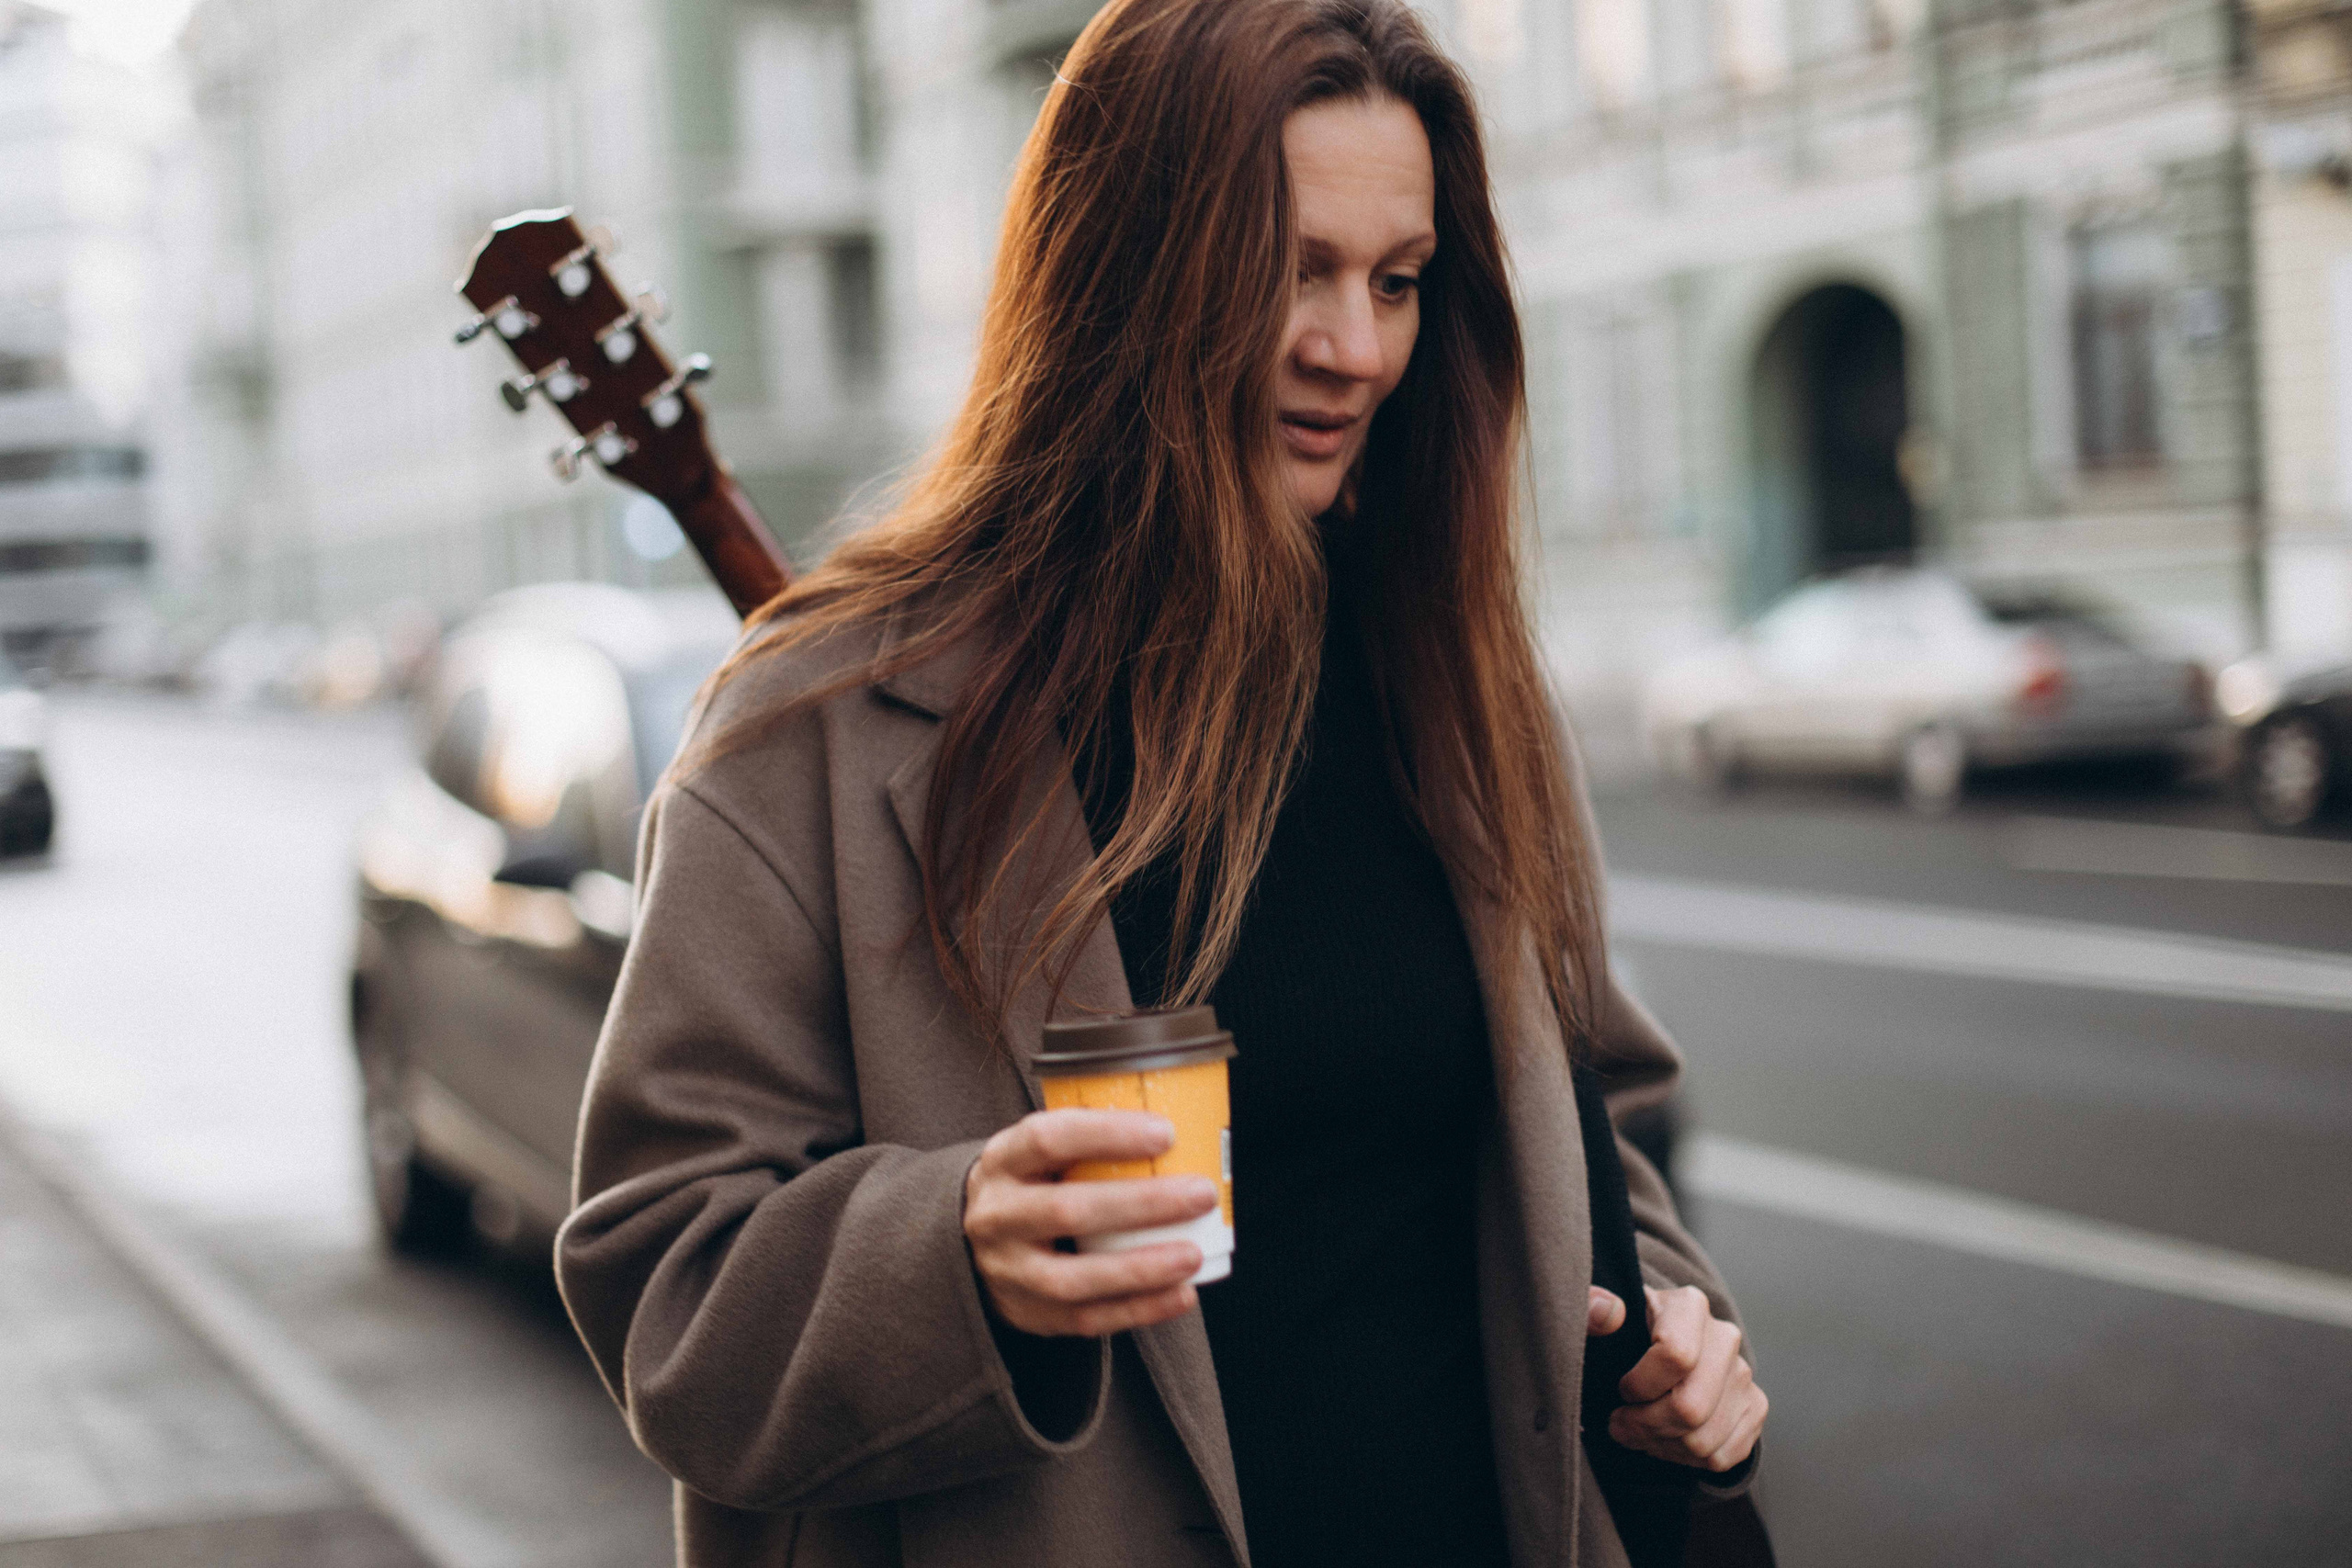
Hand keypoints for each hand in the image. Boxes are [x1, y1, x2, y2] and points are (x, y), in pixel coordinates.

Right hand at [963, 1109, 1219, 1337]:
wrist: (978, 1243)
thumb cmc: (1033, 1186)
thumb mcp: (1040, 1154)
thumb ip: (1088, 1143)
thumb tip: (1176, 1134)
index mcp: (1003, 1162)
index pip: (1047, 1139)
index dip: (1107, 1134)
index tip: (1166, 1133)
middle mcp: (997, 1216)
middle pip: (1067, 1210)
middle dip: (1142, 1203)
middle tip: (1200, 1194)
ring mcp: (1008, 1271)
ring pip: (1074, 1278)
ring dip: (1141, 1268)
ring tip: (1193, 1254)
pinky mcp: (1028, 1314)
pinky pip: (1087, 1319)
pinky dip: (1140, 1309)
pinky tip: (1182, 1293)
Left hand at [1592, 1284, 1767, 1472]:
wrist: (1657, 1347)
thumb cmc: (1622, 1333)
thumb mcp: (1598, 1315)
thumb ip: (1587, 1308)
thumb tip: (1609, 1313)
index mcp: (1688, 1305)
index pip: (1676, 1355)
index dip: (1641, 1385)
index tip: (1621, 1390)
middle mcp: (1724, 1337)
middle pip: (1691, 1408)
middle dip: (1647, 1426)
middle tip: (1621, 1424)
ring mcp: (1743, 1373)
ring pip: (1704, 1440)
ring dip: (1662, 1446)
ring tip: (1640, 1431)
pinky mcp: (1754, 1407)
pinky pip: (1722, 1457)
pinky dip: (1686, 1459)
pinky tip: (1666, 1438)